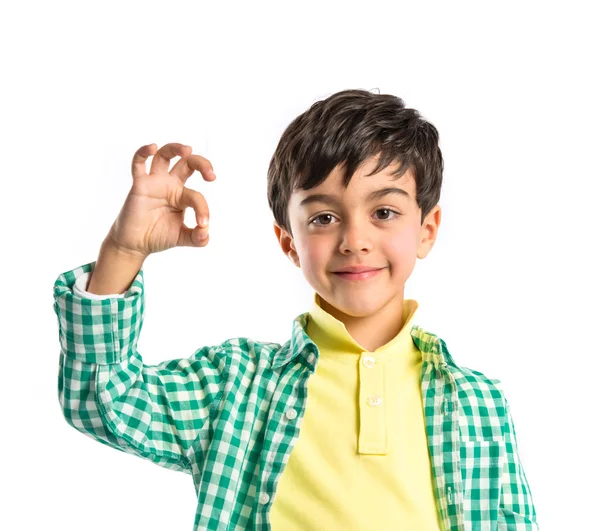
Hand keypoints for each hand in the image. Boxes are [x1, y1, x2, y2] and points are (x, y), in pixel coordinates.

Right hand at [105, 142, 215, 259]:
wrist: (135, 245)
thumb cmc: (157, 236)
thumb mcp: (182, 238)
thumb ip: (197, 238)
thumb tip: (206, 235)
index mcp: (182, 196)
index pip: (197, 196)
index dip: (203, 209)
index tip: (202, 225)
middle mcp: (170, 185)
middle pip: (187, 163)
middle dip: (202, 164)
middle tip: (210, 175)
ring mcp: (154, 182)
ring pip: (165, 155)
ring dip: (176, 148)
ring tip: (187, 150)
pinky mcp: (139, 185)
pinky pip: (138, 163)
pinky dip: (143, 152)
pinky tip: (152, 147)